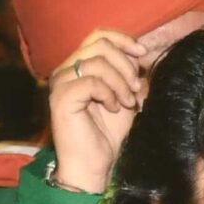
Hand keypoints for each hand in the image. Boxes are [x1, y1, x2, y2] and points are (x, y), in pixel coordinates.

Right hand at [47, 28, 149, 194]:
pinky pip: (91, 81)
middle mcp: (65, 70)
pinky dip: (109, 93)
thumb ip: (129, 76)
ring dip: (120, 82)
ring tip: (128, 103)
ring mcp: (60, 82)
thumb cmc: (107, 136)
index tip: (143, 54)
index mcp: (78, 67)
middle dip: (125, 65)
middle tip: (135, 89)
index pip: (98, 36)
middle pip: (99, 44)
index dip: (123, 40)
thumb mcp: (125, 99)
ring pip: (97, 62)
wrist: (93, 166)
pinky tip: (114, 108)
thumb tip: (141, 55)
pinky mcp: (61, 97)